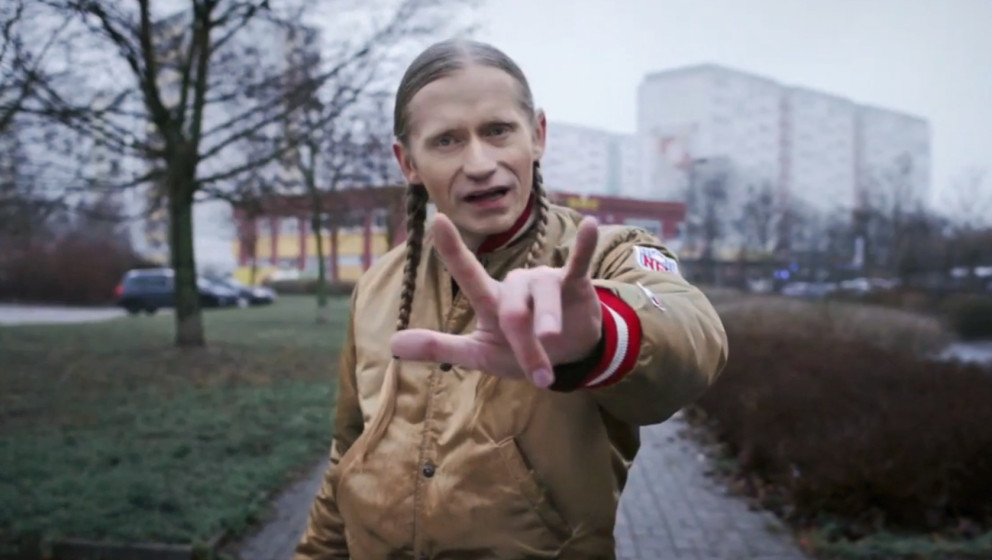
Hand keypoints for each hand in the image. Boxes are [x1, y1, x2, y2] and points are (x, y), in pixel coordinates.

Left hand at [390, 213, 602, 387]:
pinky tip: (592, 225)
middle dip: (525, 345)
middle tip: (537, 375)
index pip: (469, 275)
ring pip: (545, 294)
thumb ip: (440, 348)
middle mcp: (516, 286)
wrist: (568, 356)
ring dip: (550, 322)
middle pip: (514, 309)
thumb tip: (393, 344)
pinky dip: (584, 246)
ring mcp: (545, 281)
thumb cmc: (519, 351)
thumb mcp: (479, 354)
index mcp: (492, 302)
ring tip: (555, 343)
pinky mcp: (574, 283)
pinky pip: (579, 263)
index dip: (453, 251)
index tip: (438, 220)